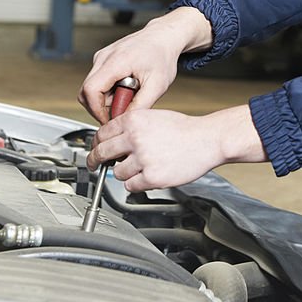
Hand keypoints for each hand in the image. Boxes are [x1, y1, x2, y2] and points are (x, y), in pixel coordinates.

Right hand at [79, 7, 212, 122]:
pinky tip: (126, 87)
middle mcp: (103, 57)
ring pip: (91, 88)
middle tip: (123, 108)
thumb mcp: (157, 85)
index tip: (110, 120)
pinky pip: (97, 81)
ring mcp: (101, 57)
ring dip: (107, 99)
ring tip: (129, 94)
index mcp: (116, 61)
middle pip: (86, 91)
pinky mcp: (102, 59)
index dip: (97, 111)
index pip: (91, 90)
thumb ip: (140, 105)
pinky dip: (109, 90)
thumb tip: (124, 120)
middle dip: (101, 107)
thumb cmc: (161, 56)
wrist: (163, 38)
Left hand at [87, 106, 267, 191]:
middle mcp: (135, 138)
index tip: (95, 149)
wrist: (207, 139)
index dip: (97, 143)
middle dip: (96, 160)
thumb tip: (111, 139)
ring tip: (140, 167)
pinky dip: (136, 183)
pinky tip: (148, 175)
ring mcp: (143, 158)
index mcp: (133, 120)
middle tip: (95, 164)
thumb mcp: (153, 116)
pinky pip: (130, 186)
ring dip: (124, 173)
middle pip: (102, 152)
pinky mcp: (152, 177)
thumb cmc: (184, 129)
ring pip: (116, 172)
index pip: (102, 133)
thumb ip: (131, 126)